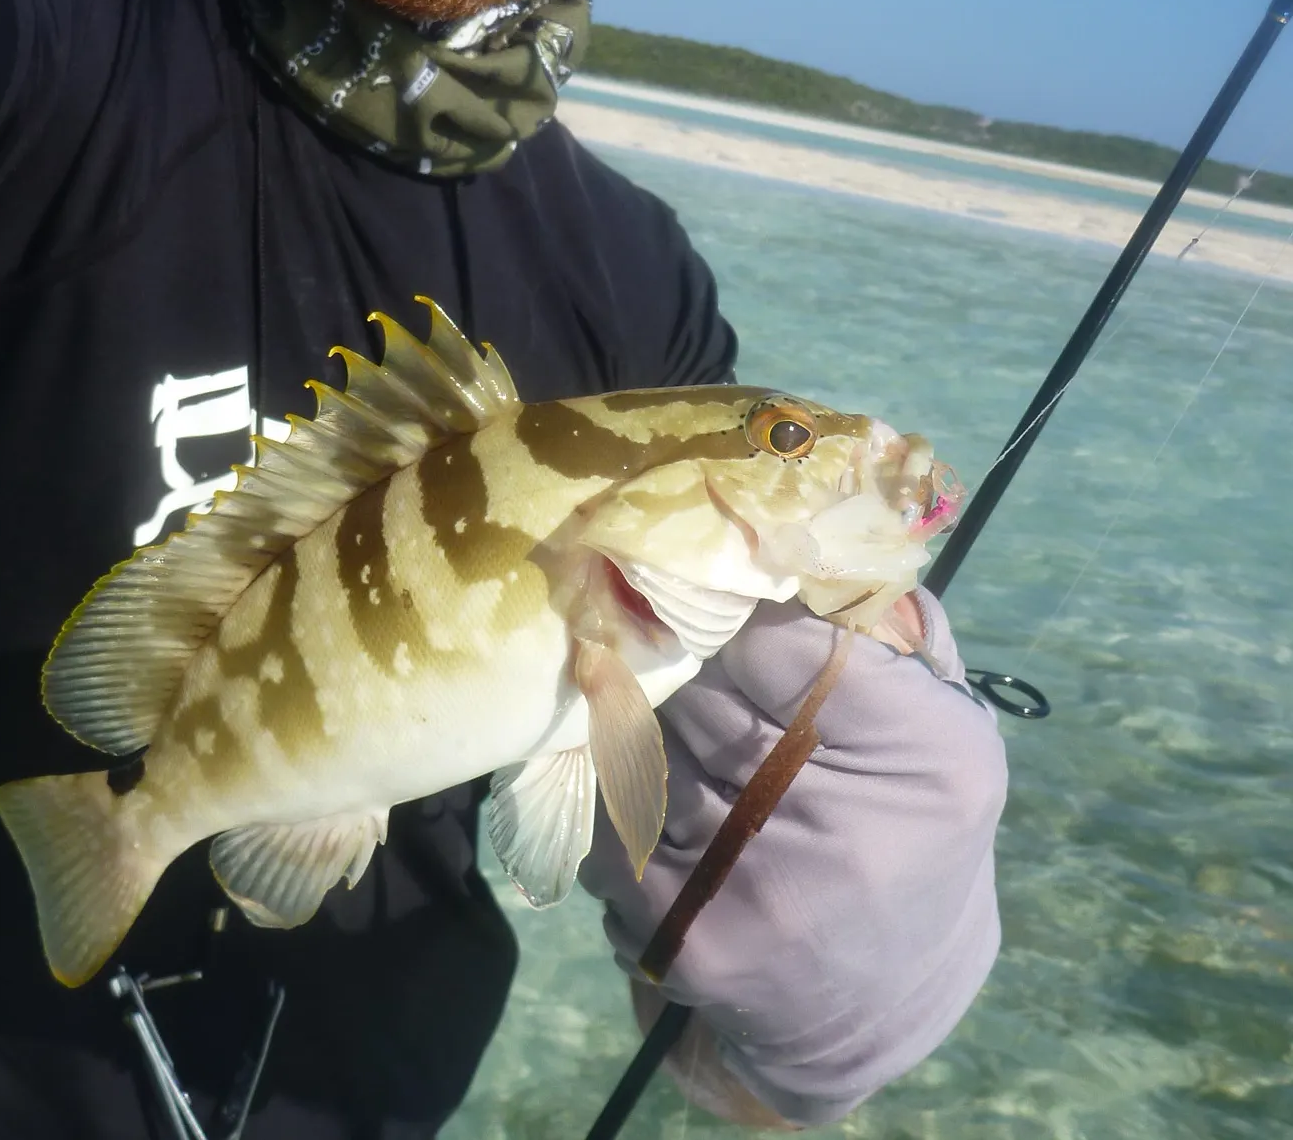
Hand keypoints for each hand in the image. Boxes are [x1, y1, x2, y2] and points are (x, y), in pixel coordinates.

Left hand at [578, 590, 1007, 1128]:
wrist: (885, 1003)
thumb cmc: (911, 828)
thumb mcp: (940, 725)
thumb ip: (888, 630)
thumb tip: (803, 545)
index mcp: (926, 751)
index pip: (778, 640)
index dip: (731, 616)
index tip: (713, 606)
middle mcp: (845, 823)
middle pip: (698, 691)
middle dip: (670, 664)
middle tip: (650, 640)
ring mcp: (759, 889)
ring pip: (640, 753)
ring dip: (631, 727)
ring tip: (641, 714)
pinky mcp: (692, 940)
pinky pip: (607, 829)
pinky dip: (611, 802)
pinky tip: (640, 796)